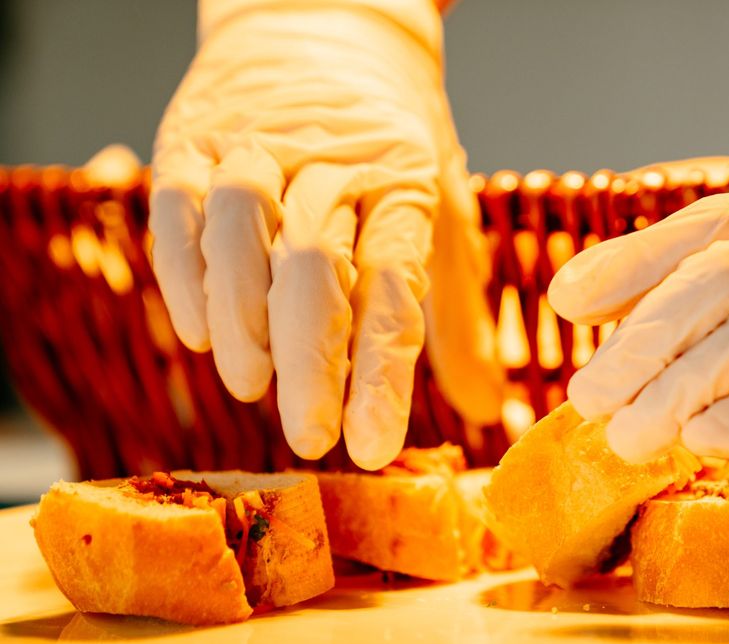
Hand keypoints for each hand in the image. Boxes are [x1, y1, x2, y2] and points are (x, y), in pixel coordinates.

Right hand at [150, 1, 500, 469]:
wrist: (328, 24)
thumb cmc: (393, 140)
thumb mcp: (442, 212)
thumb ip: (454, 316)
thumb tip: (483, 408)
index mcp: (404, 181)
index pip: (394, 285)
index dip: (381, 373)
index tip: (371, 448)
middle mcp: (332, 159)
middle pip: (315, 265)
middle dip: (310, 362)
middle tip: (307, 437)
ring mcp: (257, 142)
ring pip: (241, 230)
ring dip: (241, 318)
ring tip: (250, 385)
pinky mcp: (194, 134)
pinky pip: (177, 207)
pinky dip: (185, 275)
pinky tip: (199, 333)